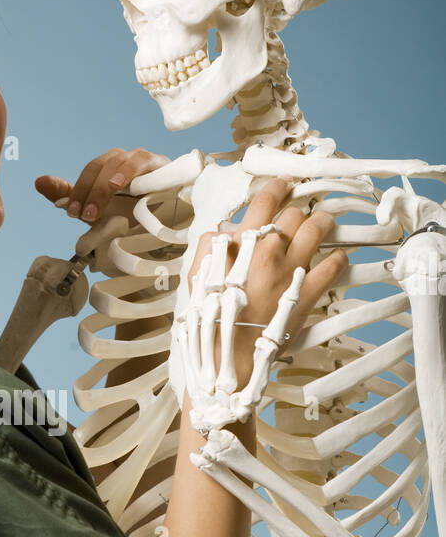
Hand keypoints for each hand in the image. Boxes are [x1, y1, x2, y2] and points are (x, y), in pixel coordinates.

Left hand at [35, 148, 169, 254]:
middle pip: (103, 166)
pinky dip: (131, 172)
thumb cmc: (133, 213)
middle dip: (90, 191)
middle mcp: (125, 160)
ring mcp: (144, 161)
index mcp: (109, 168)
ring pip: (122, 162)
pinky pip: (145, 163)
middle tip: (85, 217)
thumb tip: (38, 182)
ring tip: (99, 207)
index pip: (90, 171)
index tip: (72, 213)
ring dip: (107, 185)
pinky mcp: (163, 166)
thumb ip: (69, 194)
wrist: (170, 224)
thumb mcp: (98, 209)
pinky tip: (123, 185)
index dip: (78, 190)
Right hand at [189, 176, 348, 391]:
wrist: (227, 354)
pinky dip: (338, 258)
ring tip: (325, 222)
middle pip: (294, 214)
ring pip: (318, 230)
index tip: (285, 182)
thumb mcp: (197, 275)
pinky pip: (333, 266)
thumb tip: (222, 232)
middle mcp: (270, 252)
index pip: (265, 203)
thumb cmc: (210, 317)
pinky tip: (338, 256)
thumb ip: (208, 246)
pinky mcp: (308, 293)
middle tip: (303, 210)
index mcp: (243, 244)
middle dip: (299, 209)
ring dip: (324, 222)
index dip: (277, 187)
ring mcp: (292, 271)